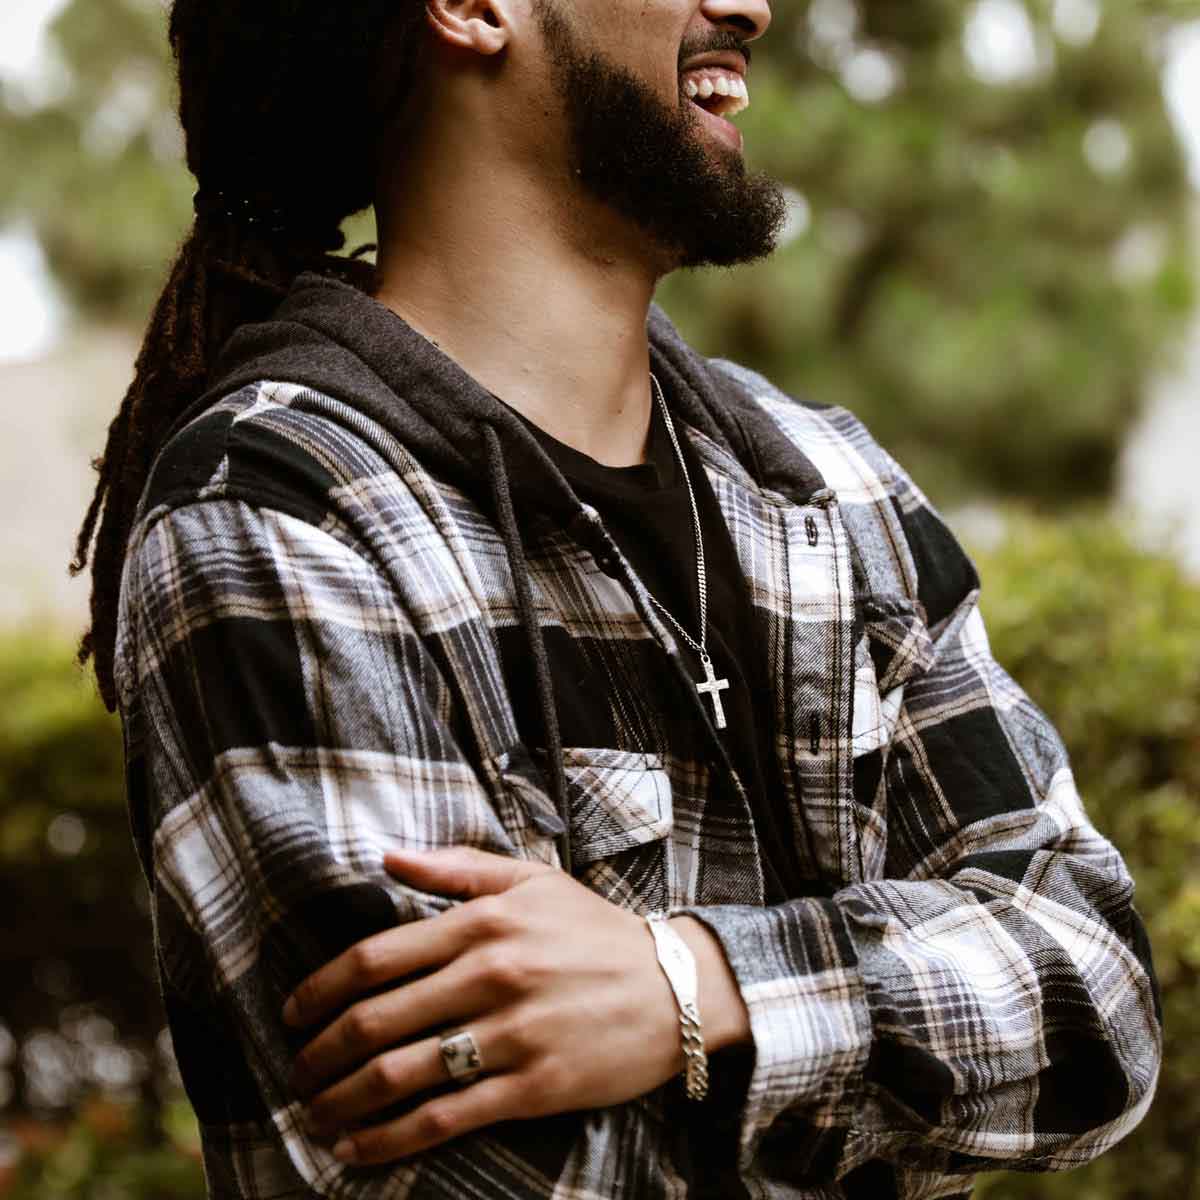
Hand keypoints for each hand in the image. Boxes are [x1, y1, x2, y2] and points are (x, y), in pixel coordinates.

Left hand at [281, 846, 689, 1165]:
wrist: (675, 988)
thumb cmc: (595, 931)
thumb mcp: (533, 880)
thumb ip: (456, 868)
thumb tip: (386, 856)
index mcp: (483, 922)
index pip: (374, 958)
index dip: (318, 990)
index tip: (292, 1014)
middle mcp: (490, 975)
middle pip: (374, 1020)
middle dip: (318, 1053)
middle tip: (295, 1072)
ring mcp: (512, 1034)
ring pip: (400, 1074)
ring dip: (342, 1101)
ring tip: (314, 1115)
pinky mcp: (533, 1087)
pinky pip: (444, 1118)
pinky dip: (389, 1140)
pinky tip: (356, 1149)